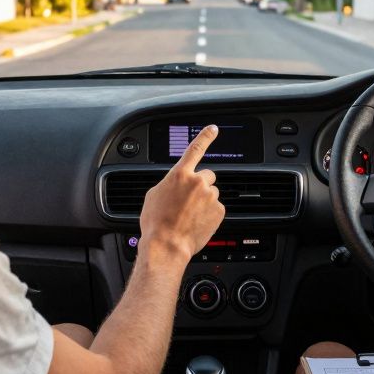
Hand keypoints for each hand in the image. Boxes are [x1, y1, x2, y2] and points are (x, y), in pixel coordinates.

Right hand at [138, 125, 225, 262]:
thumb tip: (176, 184)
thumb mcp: (155, 195)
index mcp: (179, 174)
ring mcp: (210, 196)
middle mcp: (197, 182)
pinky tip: (196, 223)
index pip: (195, 149)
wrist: (167, 245)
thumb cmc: (156, 222)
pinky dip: (209, 214)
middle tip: (189, 201)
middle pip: (206, 176)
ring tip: (190, 216)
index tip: (213, 129)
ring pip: (211, 194)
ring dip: (204, 201)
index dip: (205, 136)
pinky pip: (216, 208)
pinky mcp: (219, 211)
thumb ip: (170, 183)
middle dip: (200, 185)